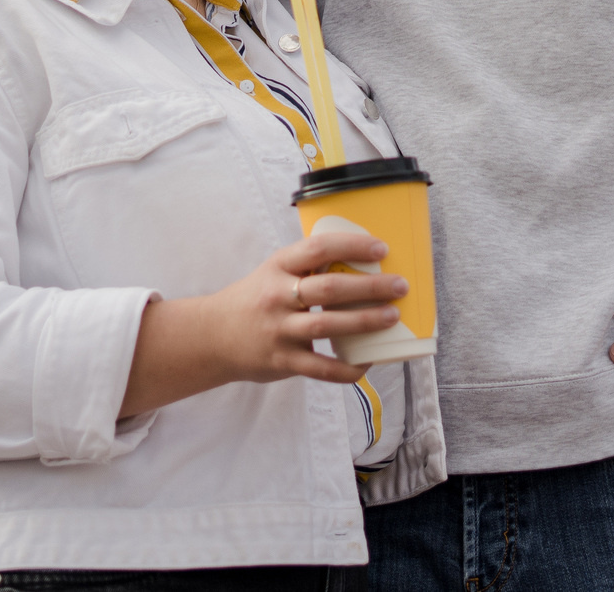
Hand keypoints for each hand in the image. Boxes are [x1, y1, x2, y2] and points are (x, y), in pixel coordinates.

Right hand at [120, 226, 407, 416]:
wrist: (213, 337)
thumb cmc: (254, 299)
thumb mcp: (273, 272)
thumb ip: (307, 267)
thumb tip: (360, 261)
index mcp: (278, 267)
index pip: (317, 249)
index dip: (351, 245)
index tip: (381, 248)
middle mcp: (278, 296)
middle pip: (329, 289)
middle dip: (370, 287)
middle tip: (399, 286)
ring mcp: (279, 330)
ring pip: (327, 325)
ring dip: (364, 321)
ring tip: (392, 317)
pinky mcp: (282, 361)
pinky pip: (321, 367)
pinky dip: (347, 368)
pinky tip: (368, 363)